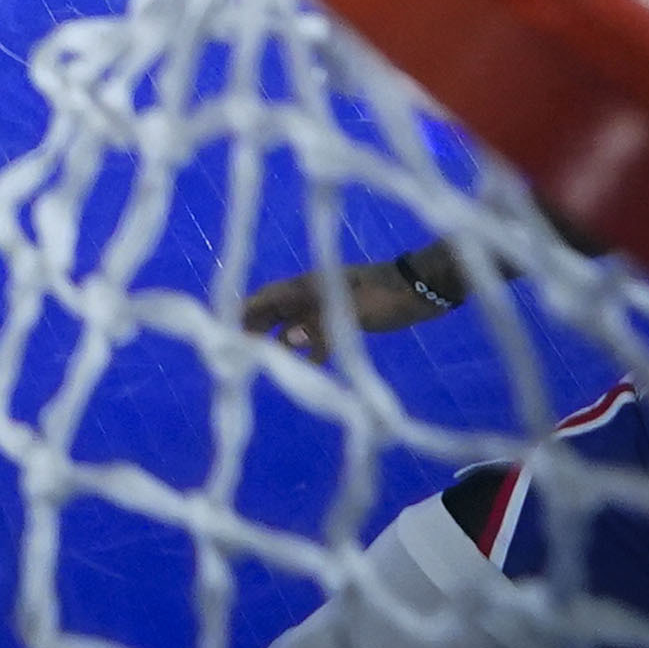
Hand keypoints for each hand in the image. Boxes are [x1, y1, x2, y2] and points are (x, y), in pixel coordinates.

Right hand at [243, 259, 448, 360]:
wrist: (424, 289)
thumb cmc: (389, 297)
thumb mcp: (355, 312)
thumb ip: (321, 326)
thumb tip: (288, 340)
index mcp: (310, 285)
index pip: (267, 296)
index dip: (245, 310)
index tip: (224, 328)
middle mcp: (313, 292)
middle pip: (275, 308)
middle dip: (255, 326)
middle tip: (238, 349)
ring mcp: (329, 302)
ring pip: (295, 319)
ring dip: (280, 337)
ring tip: (266, 359)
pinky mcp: (346, 314)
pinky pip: (318, 329)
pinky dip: (310, 345)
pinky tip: (311, 362)